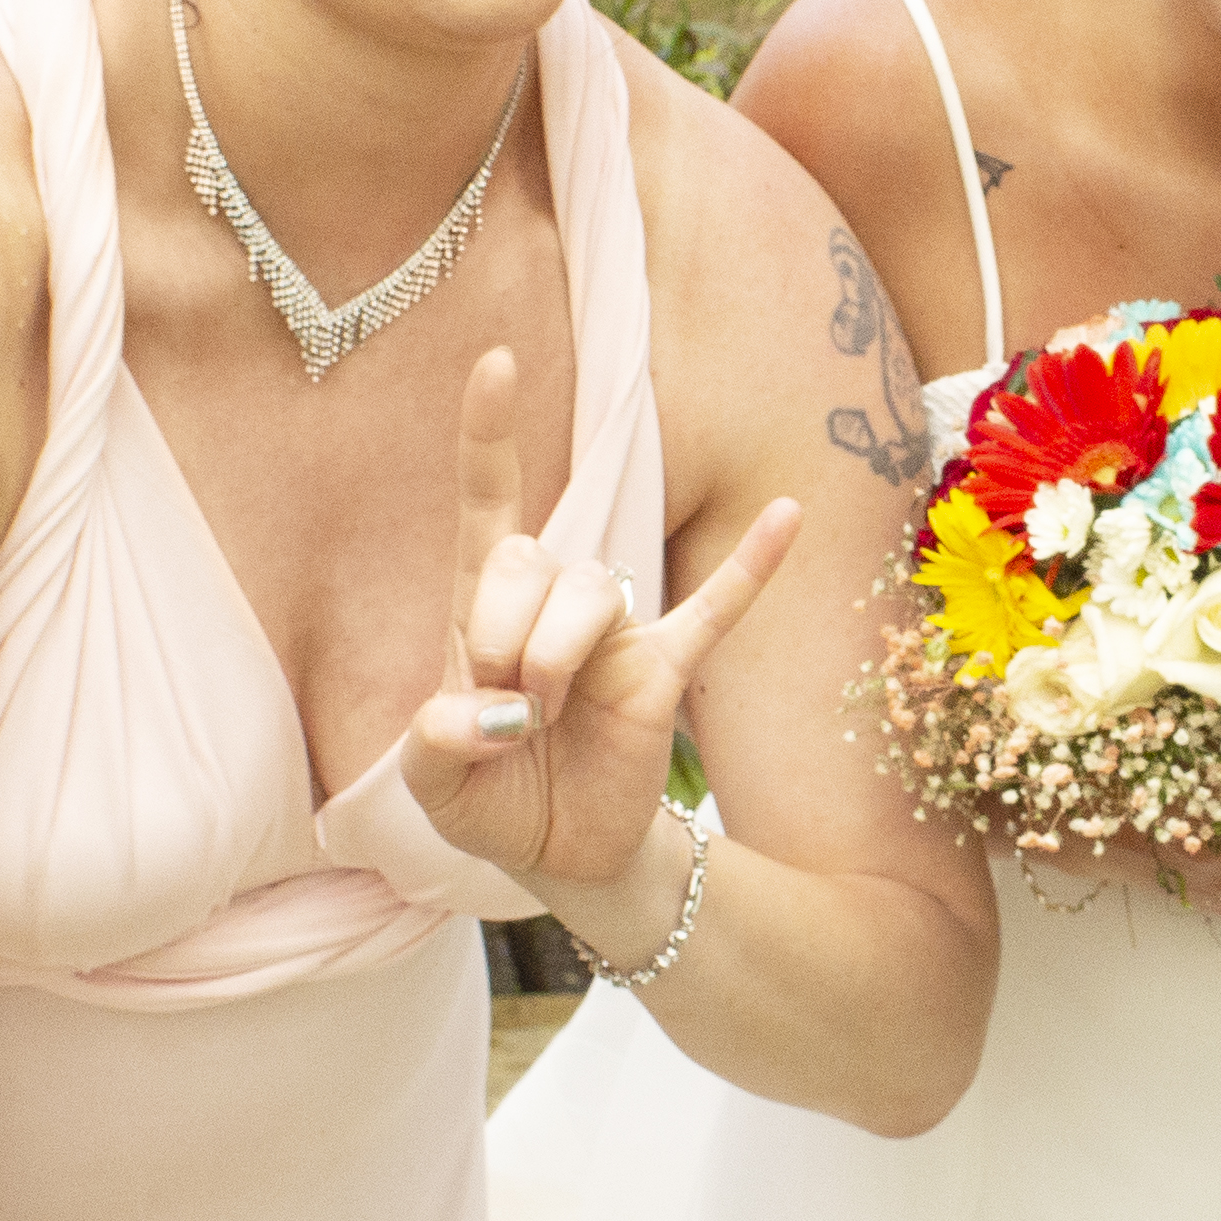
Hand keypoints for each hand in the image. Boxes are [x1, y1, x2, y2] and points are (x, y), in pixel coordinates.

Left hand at [404, 347, 798, 890]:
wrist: (562, 857)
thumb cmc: (492, 803)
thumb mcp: (431, 787)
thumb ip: (432, 744)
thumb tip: (486, 712)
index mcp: (485, 612)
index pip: (488, 505)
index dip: (489, 435)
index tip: (498, 363)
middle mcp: (551, 606)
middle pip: (528, 558)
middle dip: (502, 631)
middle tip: (502, 708)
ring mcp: (614, 634)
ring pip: (591, 593)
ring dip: (553, 658)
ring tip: (543, 722)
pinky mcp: (665, 670)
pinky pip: (715, 608)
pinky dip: (750, 566)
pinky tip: (789, 514)